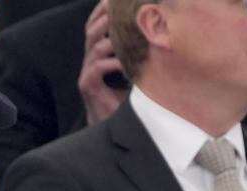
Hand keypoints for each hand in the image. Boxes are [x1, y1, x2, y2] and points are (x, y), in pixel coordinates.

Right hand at [77, 0, 128, 124]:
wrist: (109, 122)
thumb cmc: (124, 96)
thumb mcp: (132, 68)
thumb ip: (137, 52)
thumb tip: (159, 32)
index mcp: (98, 52)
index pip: (95, 24)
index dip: (102, 10)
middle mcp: (90, 59)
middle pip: (91, 30)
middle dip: (105, 16)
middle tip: (121, 7)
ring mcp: (87, 72)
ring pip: (94, 46)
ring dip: (113, 38)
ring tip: (129, 33)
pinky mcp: (87, 85)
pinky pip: (98, 67)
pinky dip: (114, 62)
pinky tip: (128, 64)